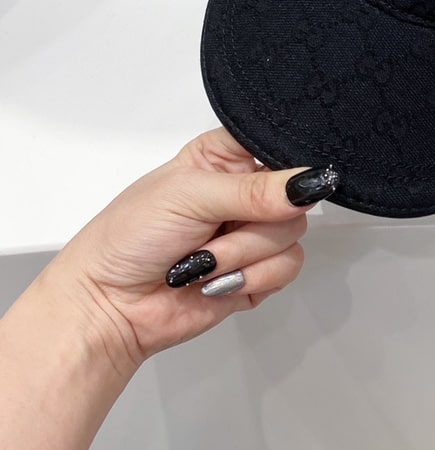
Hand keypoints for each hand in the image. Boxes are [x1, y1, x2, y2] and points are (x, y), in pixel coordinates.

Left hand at [41, 127, 337, 373]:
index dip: (286, 161)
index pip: (279, 141)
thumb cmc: (130, 237)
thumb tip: (310, 183)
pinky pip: (289, 267)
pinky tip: (216, 282)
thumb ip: (254, 191)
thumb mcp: (189, 196)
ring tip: (201, 264)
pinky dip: (252, 278)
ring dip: (244, 255)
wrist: (108, 307)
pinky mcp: (260, 272)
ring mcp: (254, 232)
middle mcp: (247, 191)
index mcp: (226, 157)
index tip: (276, 183)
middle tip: (211, 232)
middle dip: (253, 223)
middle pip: (295, 193)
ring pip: (294, 233)